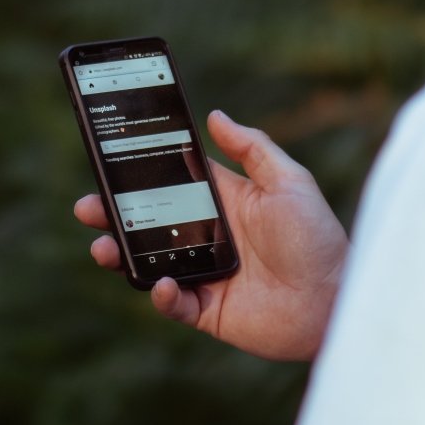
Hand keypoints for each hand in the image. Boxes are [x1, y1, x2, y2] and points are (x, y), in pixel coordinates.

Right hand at [74, 110, 348, 360]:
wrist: (338, 299)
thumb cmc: (319, 237)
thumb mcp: (290, 181)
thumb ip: (252, 148)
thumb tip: (214, 114)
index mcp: (223, 202)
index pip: (170, 183)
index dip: (138, 175)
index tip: (108, 163)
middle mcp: (207, 237)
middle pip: (148, 222)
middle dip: (113, 214)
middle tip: (87, 207)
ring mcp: (204, 274)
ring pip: (149, 262)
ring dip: (121, 254)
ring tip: (102, 247)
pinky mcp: (208, 310)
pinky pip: (174, 304)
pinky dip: (162, 295)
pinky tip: (162, 284)